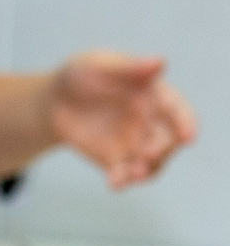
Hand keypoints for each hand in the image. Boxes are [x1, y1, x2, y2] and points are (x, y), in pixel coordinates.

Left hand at [49, 52, 197, 187]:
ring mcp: (133, 143)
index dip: (184, 123)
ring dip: (146, 171)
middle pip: (166, 141)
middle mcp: (150, 121)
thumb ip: (129, 66)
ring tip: (135, 175)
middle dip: (162, 150)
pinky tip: (114, 184)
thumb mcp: (99, 64)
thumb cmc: (83, 74)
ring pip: (149, 162)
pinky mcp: (114, 159)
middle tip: (150, 154)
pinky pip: (123, 174)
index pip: (176, 111)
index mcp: (154, 95)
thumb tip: (160, 62)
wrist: (56, 100)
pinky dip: (122, 180)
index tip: (188, 137)